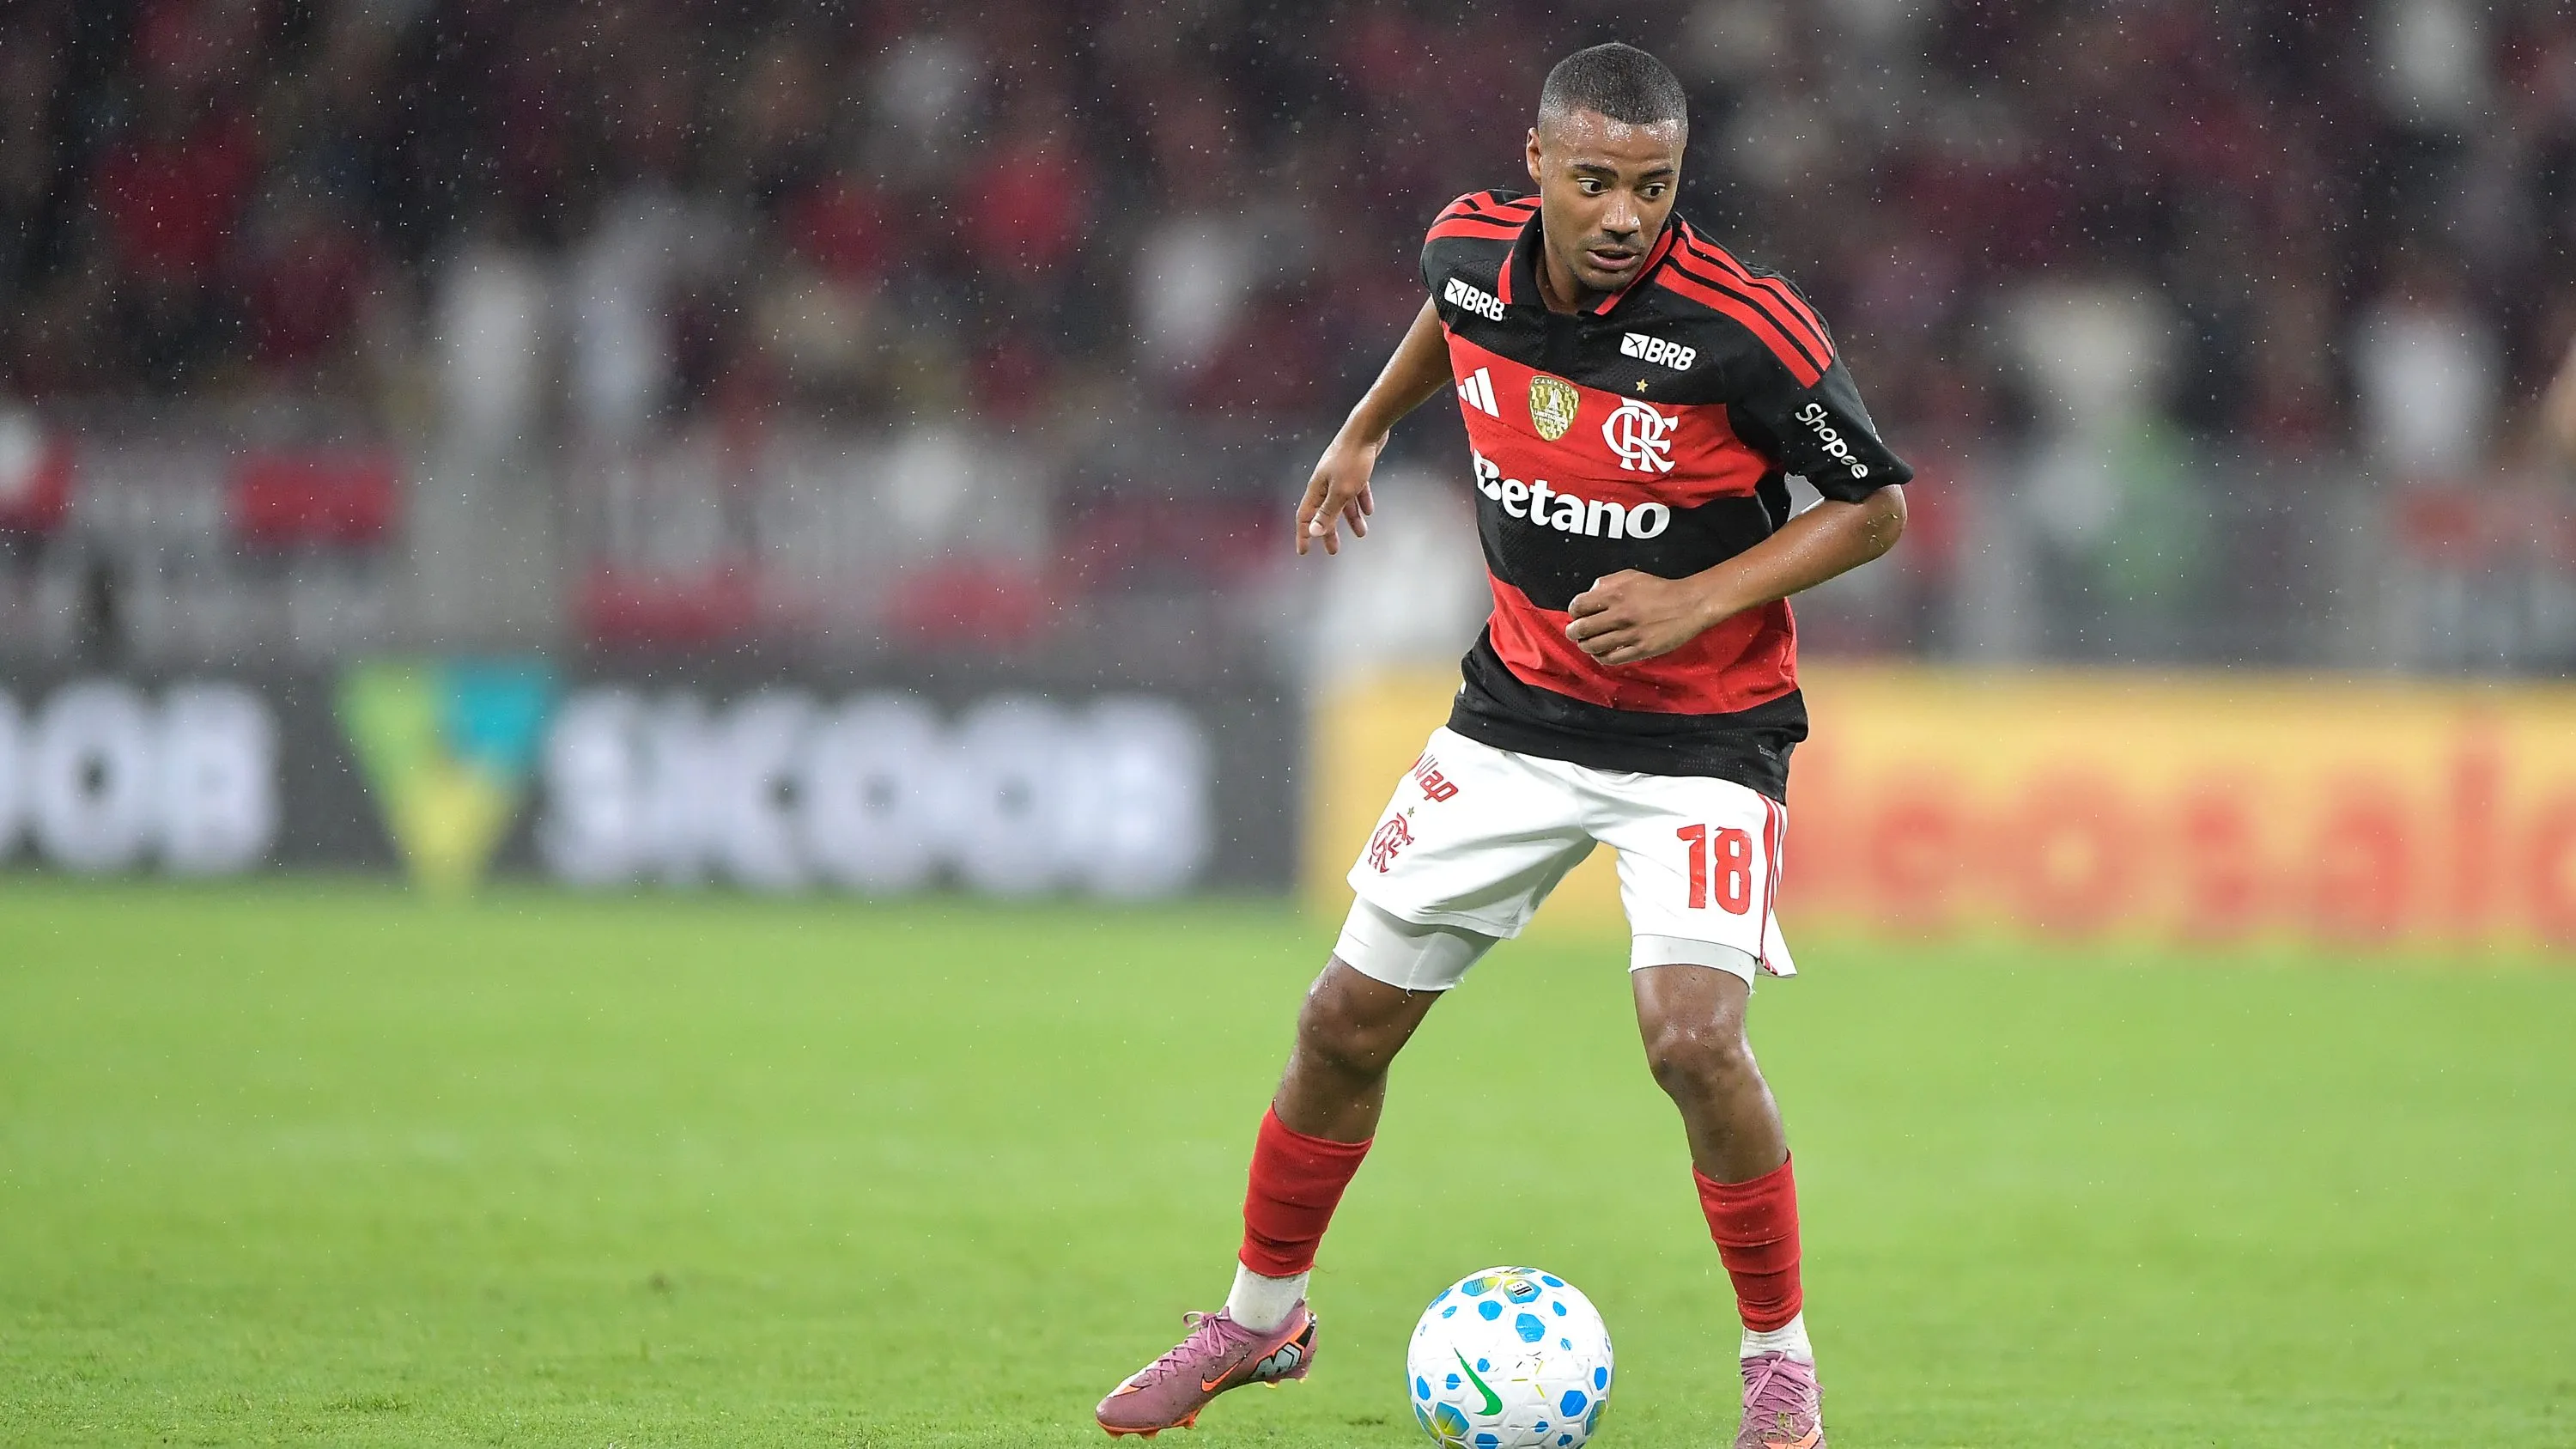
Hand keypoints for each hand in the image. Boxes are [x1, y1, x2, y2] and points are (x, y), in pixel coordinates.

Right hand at [1294, 433, 1378, 555]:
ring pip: (1343, 502)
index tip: (1304, 552)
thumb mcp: (1341, 491)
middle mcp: (1325, 482)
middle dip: (1329, 532)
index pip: (1305, 516)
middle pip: (1324, 512)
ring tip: (1361, 533)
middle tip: (1333, 550)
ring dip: (1351, 519)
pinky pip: (1356, 490)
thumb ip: (1327, 512)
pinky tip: (1369, 511)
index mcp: (1317, 489)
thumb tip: (1313, 532)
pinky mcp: (1354, 468)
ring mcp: (1339, 475)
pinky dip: (1361, 501)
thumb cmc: (1352, 460)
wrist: (1367, 429)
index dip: (1303, 535)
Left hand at [1565, 570, 1718, 665]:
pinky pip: (1611, 659)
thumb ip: (1606, 582)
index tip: (1576, 615)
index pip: (1578, 606)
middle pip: (1581, 629)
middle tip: (1575, 632)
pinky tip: (1602, 653)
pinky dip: (1601, 657)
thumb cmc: (1660, 589)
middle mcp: (1620, 614)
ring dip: (1585, 646)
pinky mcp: (1640, 650)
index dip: (1573, 612)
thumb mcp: (1631, 576)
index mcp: (1615, 594)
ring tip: (1587, 643)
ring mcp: (1630, 634)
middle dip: (1573, 632)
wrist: (1689, 604)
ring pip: (1593, 646)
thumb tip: (1588, 594)